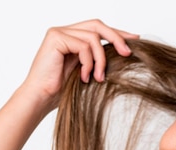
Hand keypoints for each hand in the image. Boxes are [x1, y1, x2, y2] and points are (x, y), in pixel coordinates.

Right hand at [20, 19, 138, 111]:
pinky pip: (83, 45)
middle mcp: (64, 31)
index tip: (134, 39)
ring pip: (93, 37)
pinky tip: (84, 77)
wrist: (41, 99)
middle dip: (116, 38)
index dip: (117, 33)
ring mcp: (59, 33)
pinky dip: (88, 62)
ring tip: (98, 78)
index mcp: (71, 37)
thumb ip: (98, 59)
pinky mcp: (56, 38)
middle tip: (127, 53)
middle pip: (97, 25)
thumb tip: (123, 52)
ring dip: (100, 59)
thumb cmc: (61, 91)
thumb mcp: (87, 72)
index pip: (98, 29)